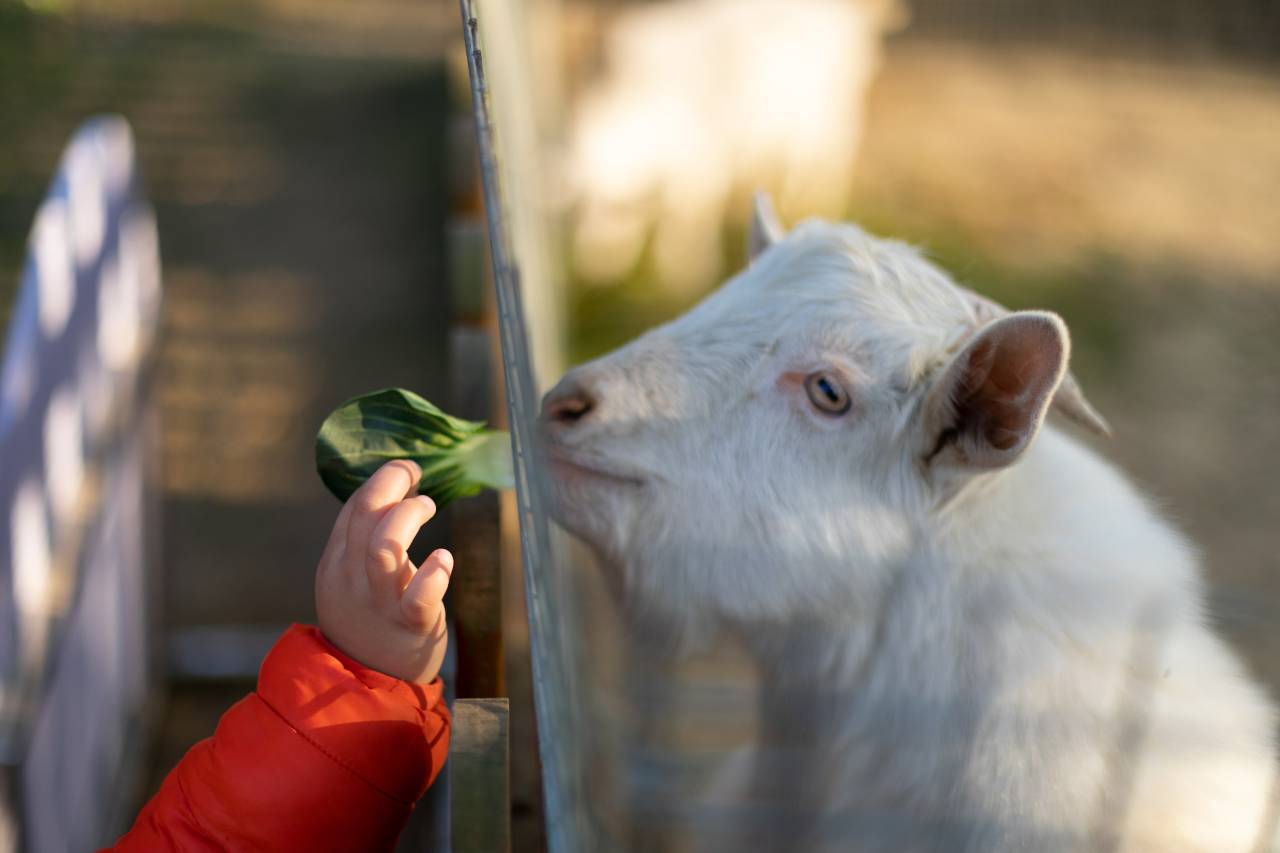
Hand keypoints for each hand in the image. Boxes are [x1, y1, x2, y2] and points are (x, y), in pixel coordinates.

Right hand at [315, 460, 453, 683]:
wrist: (370, 684)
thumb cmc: (374, 621)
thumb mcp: (355, 580)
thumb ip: (368, 542)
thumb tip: (399, 492)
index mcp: (337, 564)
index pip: (353, 509)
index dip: (380, 480)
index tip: (407, 471)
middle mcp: (352, 580)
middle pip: (365, 516)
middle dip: (391, 483)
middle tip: (415, 472)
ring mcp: (379, 604)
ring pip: (385, 547)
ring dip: (410, 516)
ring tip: (429, 507)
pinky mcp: (409, 626)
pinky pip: (418, 597)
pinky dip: (435, 572)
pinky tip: (445, 559)